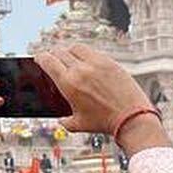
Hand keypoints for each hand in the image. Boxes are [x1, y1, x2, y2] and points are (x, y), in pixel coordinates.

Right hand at [34, 43, 165, 149]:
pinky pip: (93, 51)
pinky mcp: (110, 62)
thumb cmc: (107, 122)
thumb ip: (65, 121)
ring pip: (75, 47)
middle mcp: (81, 69)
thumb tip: (61, 121)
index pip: (47, 60)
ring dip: (69, 51)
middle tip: (54, 59)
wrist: (132, 118)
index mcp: (68, 83)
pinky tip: (88, 61)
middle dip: (54, 55)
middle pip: (59, 51)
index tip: (40, 59)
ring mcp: (97, 63)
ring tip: (70, 58)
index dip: (40, 58)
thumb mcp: (80, 124)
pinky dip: (86, 54)